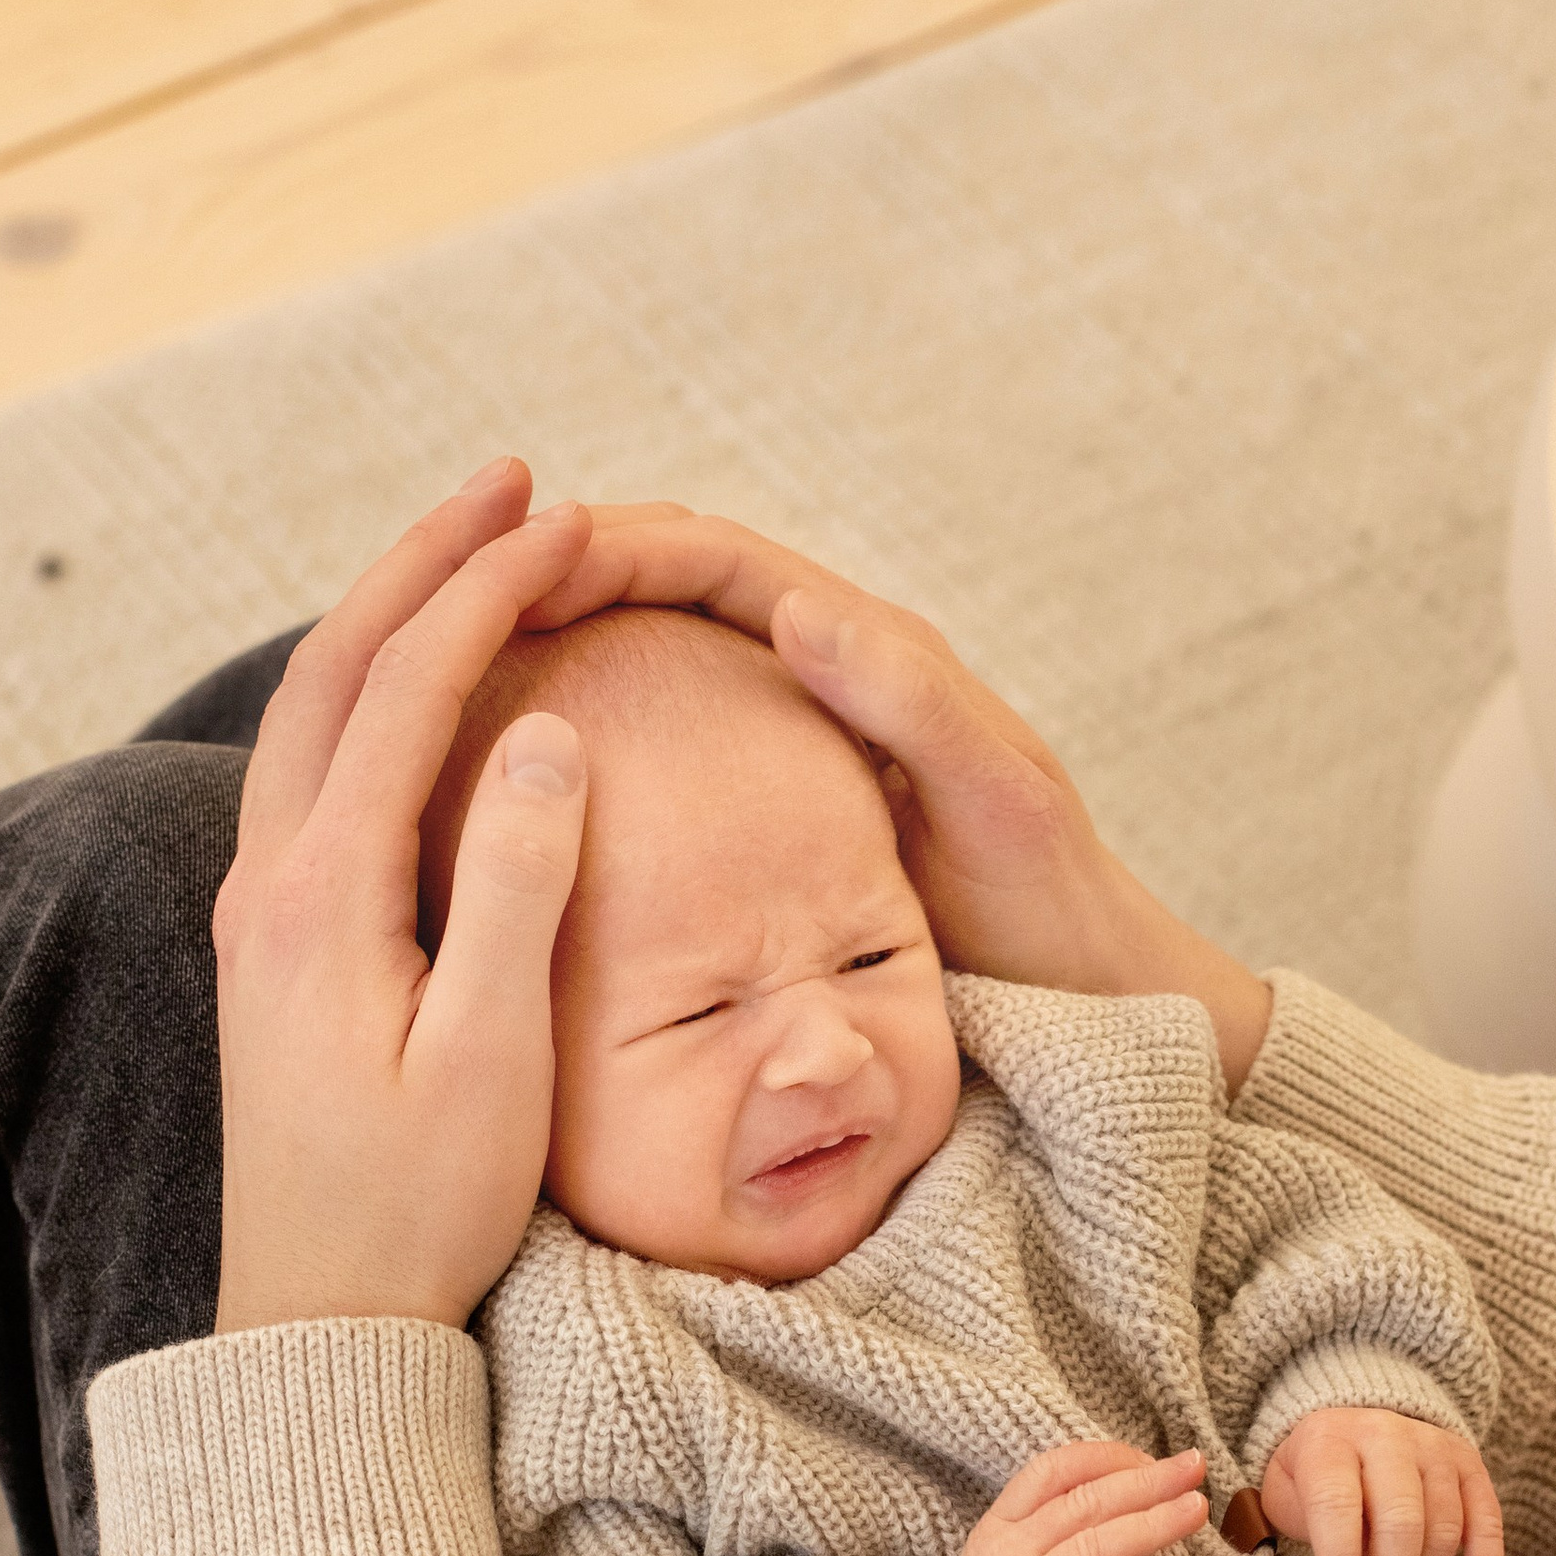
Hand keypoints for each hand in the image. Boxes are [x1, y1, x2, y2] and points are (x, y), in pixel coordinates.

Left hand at [212, 459, 595, 1332]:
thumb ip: (519, 886)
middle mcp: (268, 886)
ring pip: (310, 717)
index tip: (561, 518)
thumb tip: (546, 733)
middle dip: (424, 565)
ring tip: (471, 557)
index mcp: (325, 897)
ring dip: (386, 621)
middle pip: (333, 671)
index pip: (405, 691)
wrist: (316, 1328)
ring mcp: (257, 917)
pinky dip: (366, 696)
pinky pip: (310, 775)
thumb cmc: (416, 1210)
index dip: (484, 589)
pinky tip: (414, 697)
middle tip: (511, 485)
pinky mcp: (270, 952)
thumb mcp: (492, 1056)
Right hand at [526, 512, 1273, 1086]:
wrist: (1099, 1005)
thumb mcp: (993, 801)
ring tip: (465, 693)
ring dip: (568, 664)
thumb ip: (910, 701)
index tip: (514, 569)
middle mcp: (826, 684)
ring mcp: (797, 751)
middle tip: (456, 617)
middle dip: (561, 587)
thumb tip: (793, 608)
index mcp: (868, 653)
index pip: (710, 560)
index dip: (608, 549)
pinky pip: (671, 760)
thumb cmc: (1052, 913)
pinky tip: (539, 805)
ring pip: (659, 674)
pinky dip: (600, 755)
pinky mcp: (781, 823)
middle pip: (667, 598)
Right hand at [952, 1440, 1207, 1555]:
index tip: (1152, 1457)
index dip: (1107, 1457)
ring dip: (1151, 1527)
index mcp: (1001, 1527)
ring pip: (1094, 1551)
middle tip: (1195, 1468)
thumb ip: (1049, 1526)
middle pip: (1085, 1504)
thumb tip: (1125, 1490)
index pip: (1054, 1471)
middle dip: (1146, 1481)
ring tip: (1196, 1512)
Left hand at [1257, 1406, 1504, 1555]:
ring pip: (1445, 1527)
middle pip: (1402, 1520)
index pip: (1338, 1502)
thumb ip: (1301, 1522)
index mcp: (1330, 1439)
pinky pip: (1487, 1521)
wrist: (1354, 1421)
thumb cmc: (1313, 1473)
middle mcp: (1387, 1434)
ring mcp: (1434, 1447)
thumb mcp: (1286, 1489)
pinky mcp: (1469, 1464)